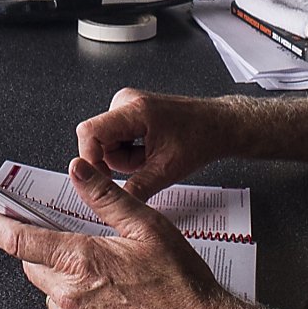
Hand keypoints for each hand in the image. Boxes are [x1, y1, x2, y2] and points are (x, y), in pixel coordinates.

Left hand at [0, 157, 272, 308]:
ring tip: (112, 284)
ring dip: (68, 286)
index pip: (21, 241)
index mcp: (80, 261)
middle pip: (36, 268)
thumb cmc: (180, 285)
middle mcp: (68, 298)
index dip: (1, 227)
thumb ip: (105, 197)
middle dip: (52, 255)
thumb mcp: (147, 227)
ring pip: (53, 297)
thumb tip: (77, 169)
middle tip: (88, 251)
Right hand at [76, 87, 236, 200]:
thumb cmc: (200, 137)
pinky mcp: (129, 113)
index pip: (89, 132)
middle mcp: (126, 101)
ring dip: (126, 159)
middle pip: (98, 142)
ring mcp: (127, 105)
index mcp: (134, 110)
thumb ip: (136, 189)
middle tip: (145, 165)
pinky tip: (150, 151)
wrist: (218, 125)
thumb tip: (114, 207)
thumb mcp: (167, 171)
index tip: (99, 180)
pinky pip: (115, 139)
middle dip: (117, 162)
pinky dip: (130, 151)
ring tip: (152, 157)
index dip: (90, 160)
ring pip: (107, 144)